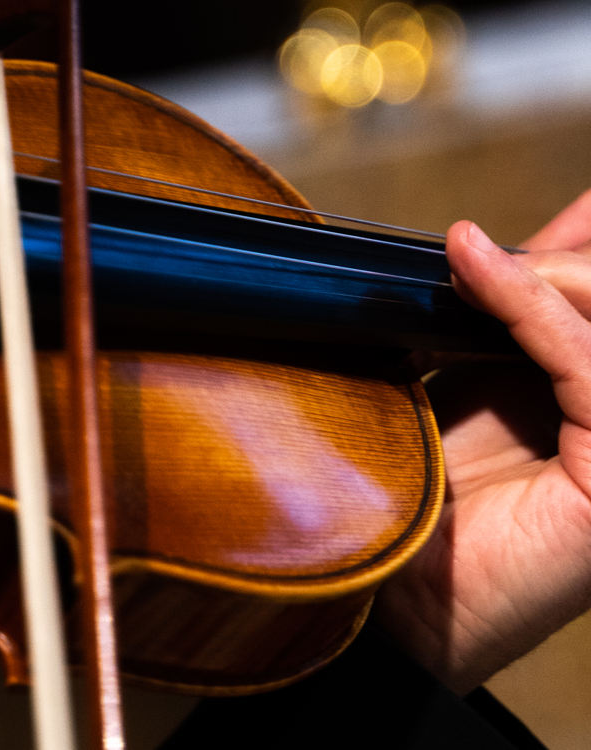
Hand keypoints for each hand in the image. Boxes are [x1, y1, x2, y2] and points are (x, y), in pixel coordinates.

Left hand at [374, 190, 590, 695]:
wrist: (388, 598)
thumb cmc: (415, 501)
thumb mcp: (459, 391)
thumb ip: (490, 328)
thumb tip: (482, 244)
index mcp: (590, 409)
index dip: (577, 250)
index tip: (497, 226)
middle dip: (558, 263)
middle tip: (472, 250)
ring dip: (545, 278)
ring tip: (467, 261)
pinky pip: (590, 363)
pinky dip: (529, 306)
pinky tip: (474, 270)